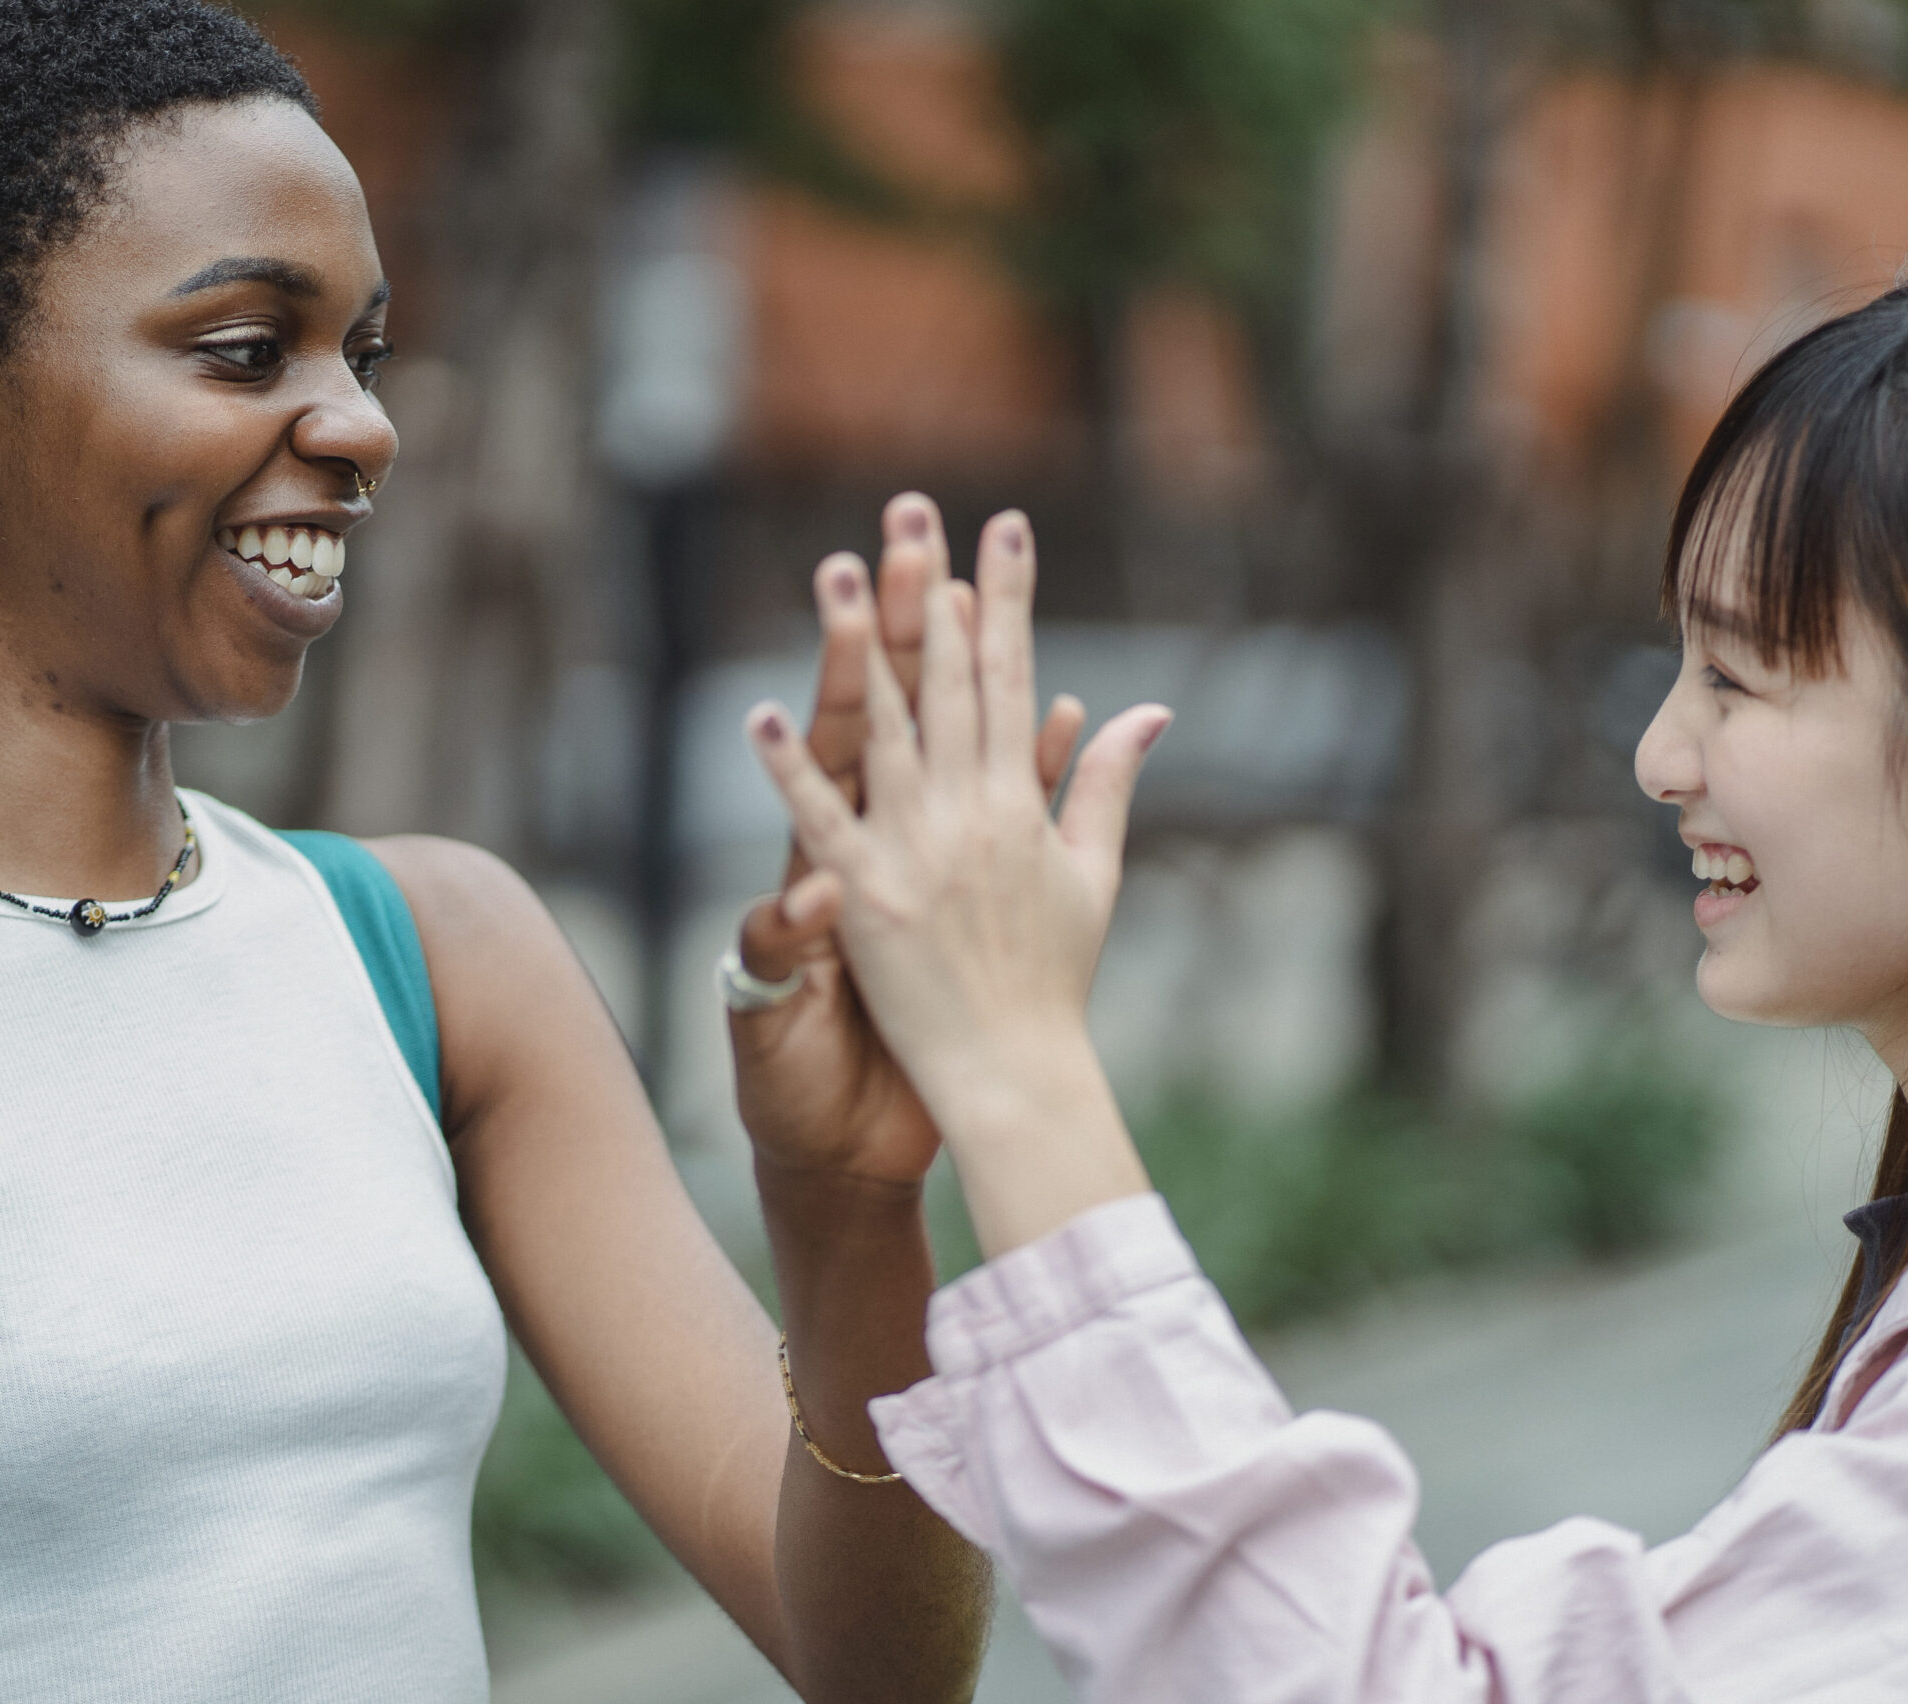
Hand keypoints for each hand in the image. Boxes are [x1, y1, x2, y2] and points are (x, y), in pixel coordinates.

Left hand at [744, 507, 1170, 1249]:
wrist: (1017, 1078)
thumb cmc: (1053, 984)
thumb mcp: (1090, 875)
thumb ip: (1105, 787)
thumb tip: (1146, 709)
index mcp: (1019, 803)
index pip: (1010, 678)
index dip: (1006, 599)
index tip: (1004, 528)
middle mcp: (972, 814)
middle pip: (947, 683)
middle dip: (933, 589)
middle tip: (914, 509)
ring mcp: (916, 854)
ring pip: (884, 731)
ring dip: (861, 650)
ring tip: (839, 572)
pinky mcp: (866, 902)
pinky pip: (819, 825)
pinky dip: (792, 771)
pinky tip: (761, 714)